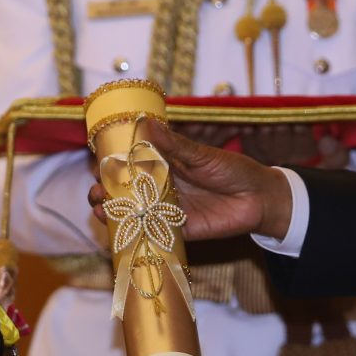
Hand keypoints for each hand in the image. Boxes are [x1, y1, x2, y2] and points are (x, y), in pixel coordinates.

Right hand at [89, 117, 293, 241]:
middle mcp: (161, 188)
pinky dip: (133, 231)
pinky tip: (119, 228)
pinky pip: (151, 232)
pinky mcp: (178, 231)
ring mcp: (167, 210)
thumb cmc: (233, 170)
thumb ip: (175, 145)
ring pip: (132, 211)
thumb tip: (146, 123)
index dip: (110, 162)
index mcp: (164, 164)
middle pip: (124, 189)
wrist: (260, 198)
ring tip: (99, 205)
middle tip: (95, 187)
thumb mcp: (202, 155)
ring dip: (112, 210)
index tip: (95, 159)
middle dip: (104, 188)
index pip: (130, 162)